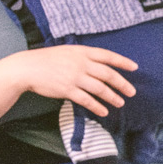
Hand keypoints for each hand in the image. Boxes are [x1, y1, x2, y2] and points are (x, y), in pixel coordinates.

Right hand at [8, 45, 137, 117]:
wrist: (27, 68)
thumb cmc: (46, 60)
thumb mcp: (66, 51)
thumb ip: (82, 56)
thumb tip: (99, 64)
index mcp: (81, 52)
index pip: (107, 56)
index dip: (122, 62)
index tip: (134, 67)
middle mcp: (80, 64)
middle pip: (107, 74)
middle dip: (122, 84)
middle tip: (131, 92)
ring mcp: (74, 77)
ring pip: (100, 88)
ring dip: (112, 97)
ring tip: (120, 103)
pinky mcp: (67, 90)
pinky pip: (87, 100)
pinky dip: (97, 106)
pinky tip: (104, 111)